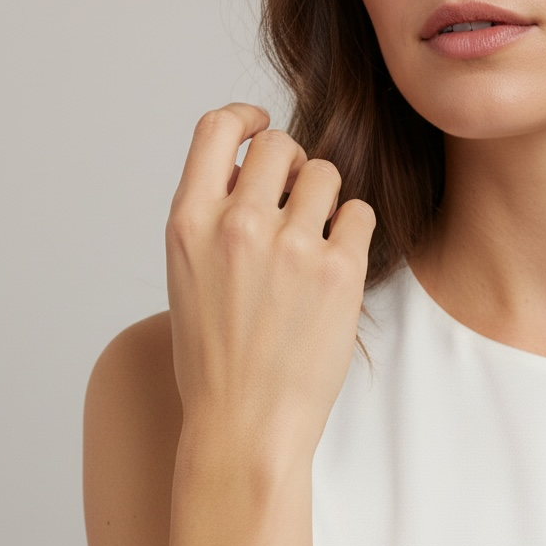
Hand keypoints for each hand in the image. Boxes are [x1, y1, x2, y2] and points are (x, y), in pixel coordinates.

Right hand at [166, 103, 375, 466]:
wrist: (243, 426)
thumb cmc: (212, 361)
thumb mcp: (186, 278)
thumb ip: (211, 218)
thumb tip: (249, 171)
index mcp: (188, 222)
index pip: (216, 128)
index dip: (244, 119)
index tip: (260, 128)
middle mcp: (236, 225)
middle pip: (281, 145)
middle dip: (291, 167)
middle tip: (294, 204)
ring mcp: (289, 246)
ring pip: (326, 174)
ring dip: (324, 200)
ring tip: (313, 246)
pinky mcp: (338, 271)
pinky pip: (358, 214)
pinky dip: (350, 233)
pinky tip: (334, 268)